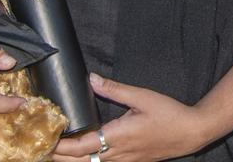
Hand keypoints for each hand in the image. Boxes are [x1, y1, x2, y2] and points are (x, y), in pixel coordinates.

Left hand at [52, 74, 208, 161]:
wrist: (191, 132)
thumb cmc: (169, 114)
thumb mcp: (142, 96)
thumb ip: (115, 89)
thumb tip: (92, 79)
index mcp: (117, 137)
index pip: (80, 147)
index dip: (60, 146)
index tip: (44, 139)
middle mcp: (117, 153)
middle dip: (59, 157)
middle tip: (40, 147)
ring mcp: (124, 161)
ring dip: (72, 160)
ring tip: (55, 152)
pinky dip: (87, 161)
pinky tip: (82, 154)